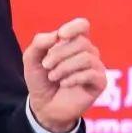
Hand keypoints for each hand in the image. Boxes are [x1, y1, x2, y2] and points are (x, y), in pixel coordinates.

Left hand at [22, 17, 106, 132]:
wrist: (44, 107)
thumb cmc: (40, 80)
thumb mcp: (31, 60)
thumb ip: (39, 43)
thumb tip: (57, 35)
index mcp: (72, 43)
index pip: (82, 25)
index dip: (74, 27)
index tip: (60, 36)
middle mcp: (87, 52)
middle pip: (81, 42)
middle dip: (59, 53)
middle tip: (46, 66)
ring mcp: (95, 67)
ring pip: (86, 57)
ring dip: (65, 67)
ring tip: (53, 76)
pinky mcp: (99, 83)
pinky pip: (92, 74)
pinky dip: (74, 78)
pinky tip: (64, 84)